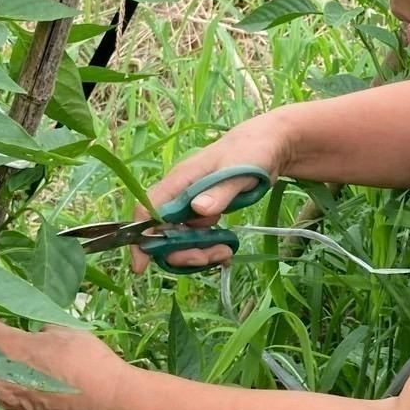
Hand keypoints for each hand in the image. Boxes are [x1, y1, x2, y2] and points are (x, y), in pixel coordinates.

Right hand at [130, 112, 290, 274]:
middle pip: (164, 232)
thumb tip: (198, 209)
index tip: (142, 264)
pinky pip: (197, 236)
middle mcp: (181, 193)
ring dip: (198, 251)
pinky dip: (208, 247)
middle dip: (180, 252)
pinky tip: (226, 249)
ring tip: (225, 252)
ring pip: (181, 238)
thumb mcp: (239, 171)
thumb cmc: (252, 151)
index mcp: (181, 180)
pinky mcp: (205, 211)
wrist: (268, 144)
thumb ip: (220, 191)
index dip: (140, 237)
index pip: (148, 208)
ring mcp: (192, 203)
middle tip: (208, 258)